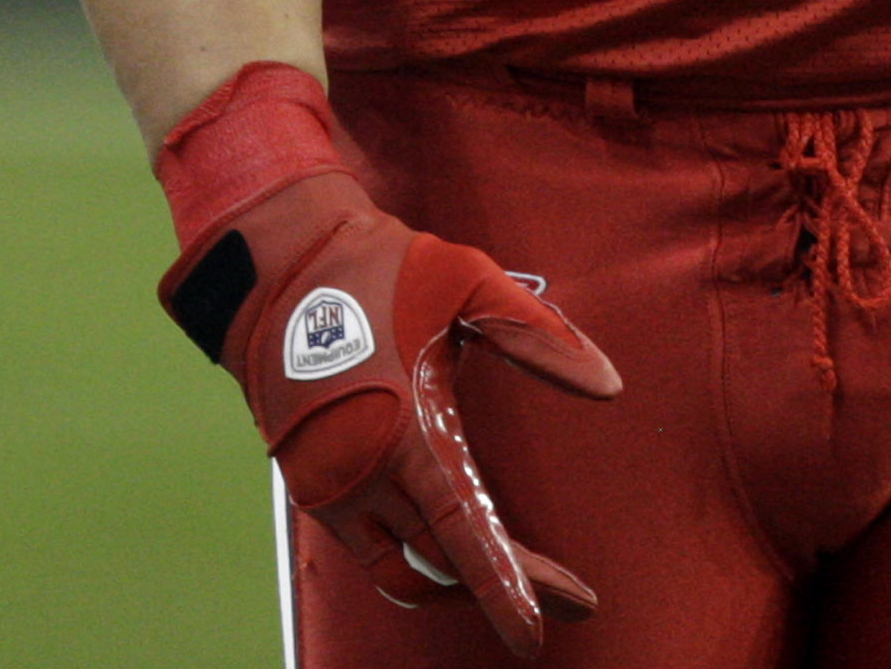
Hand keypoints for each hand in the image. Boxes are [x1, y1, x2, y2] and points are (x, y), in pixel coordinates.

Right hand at [158, 66, 619, 654]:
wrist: (280, 263)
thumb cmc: (381, 268)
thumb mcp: (469, 282)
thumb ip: (538, 337)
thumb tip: (610, 387)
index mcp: (403, 432)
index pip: (464, 535)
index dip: (508, 587)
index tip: (545, 628)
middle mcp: (359, 476)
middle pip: (440, 566)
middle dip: (505, 591)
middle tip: (569, 597)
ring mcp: (328, 488)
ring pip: (399, 572)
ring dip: (456, 584)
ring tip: (515, 578)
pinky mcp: (311, 486)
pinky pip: (368, 550)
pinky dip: (414, 560)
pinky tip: (452, 546)